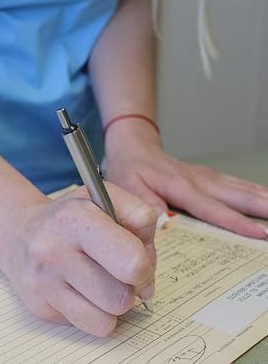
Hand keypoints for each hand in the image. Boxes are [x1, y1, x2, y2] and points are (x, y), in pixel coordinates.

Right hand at [0, 185, 156, 336]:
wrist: (19, 233)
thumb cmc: (70, 220)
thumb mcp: (104, 200)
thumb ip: (139, 220)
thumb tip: (147, 279)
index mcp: (76, 218)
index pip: (133, 261)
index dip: (145, 267)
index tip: (136, 263)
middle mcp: (53, 250)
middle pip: (122, 298)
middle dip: (128, 289)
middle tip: (117, 274)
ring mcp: (43, 282)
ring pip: (107, 320)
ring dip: (111, 306)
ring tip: (98, 283)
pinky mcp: (38, 306)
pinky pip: (89, 327)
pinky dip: (93, 315)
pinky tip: (81, 293)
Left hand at [104, 121, 267, 238]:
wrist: (133, 147)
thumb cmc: (129, 169)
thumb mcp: (127, 188)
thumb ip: (145, 204)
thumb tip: (163, 223)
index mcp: (180, 186)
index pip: (212, 208)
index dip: (236, 222)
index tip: (259, 234)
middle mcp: (199, 180)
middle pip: (238, 197)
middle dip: (264, 209)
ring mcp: (207, 178)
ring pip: (242, 190)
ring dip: (264, 200)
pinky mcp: (210, 178)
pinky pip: (238, 186)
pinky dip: (256, 192)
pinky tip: (267, 199)